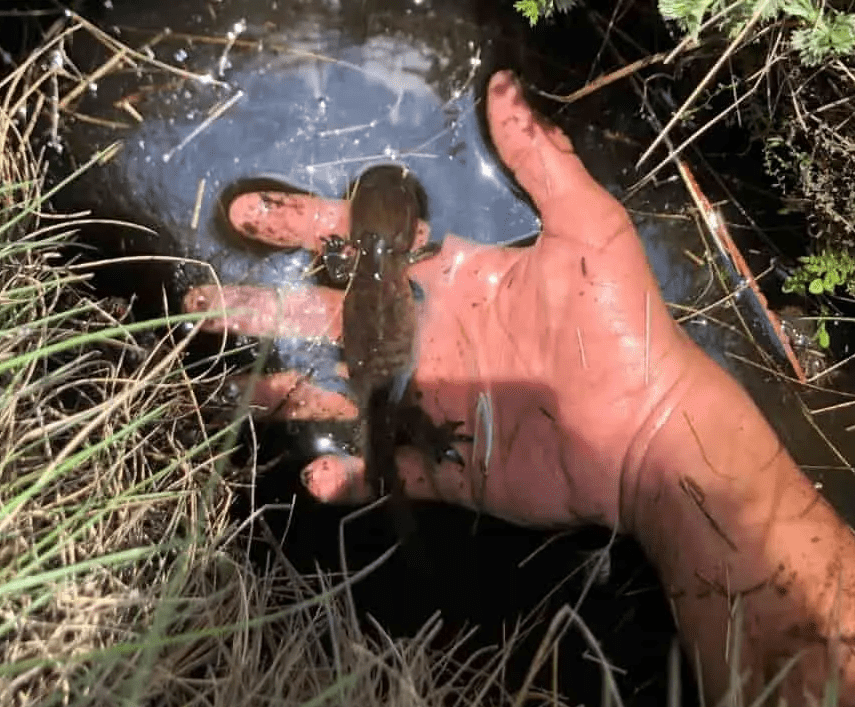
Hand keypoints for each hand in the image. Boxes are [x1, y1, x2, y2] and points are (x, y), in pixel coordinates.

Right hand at [183, 70, 698, 529]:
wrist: (648, 431)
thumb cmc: (620, 329)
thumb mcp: (588, 232)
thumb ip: (543, 164)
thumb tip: (503, 86)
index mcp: (453, 282)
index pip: (366, 249)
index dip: (307, 228)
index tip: (249, 214)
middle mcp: (429, 338)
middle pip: (331, 322)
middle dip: (266, 313)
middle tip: (206, 306)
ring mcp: (431, 403)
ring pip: (341, 394)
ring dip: (291, 394)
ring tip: (248, 390)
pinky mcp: (443, 462)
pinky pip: (381, 467)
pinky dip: (347, 472)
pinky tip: (319, 471)